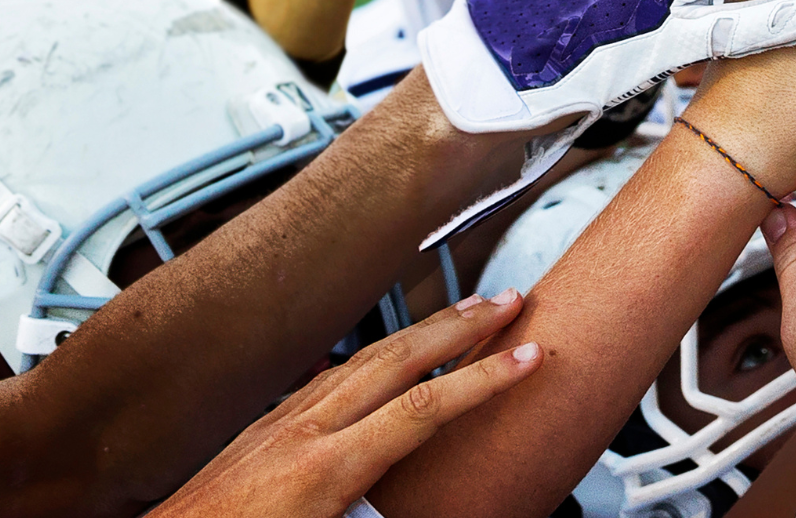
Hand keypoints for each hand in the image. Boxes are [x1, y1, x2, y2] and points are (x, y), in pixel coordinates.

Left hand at [154, 290, 540, 517]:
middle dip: (461, 324)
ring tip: (466, 311)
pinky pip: (332, 374)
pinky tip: (387, 353)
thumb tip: (421, 500)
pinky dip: (375, 353)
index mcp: (325, 469)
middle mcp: (304, 430)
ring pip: (365, 356)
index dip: (485, 380)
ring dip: (423, 330)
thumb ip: (370, 512)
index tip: (529, 356)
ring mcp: (282, 420)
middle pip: (399, 358)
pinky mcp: (266, 423)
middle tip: (510, 299)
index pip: (425, 408)